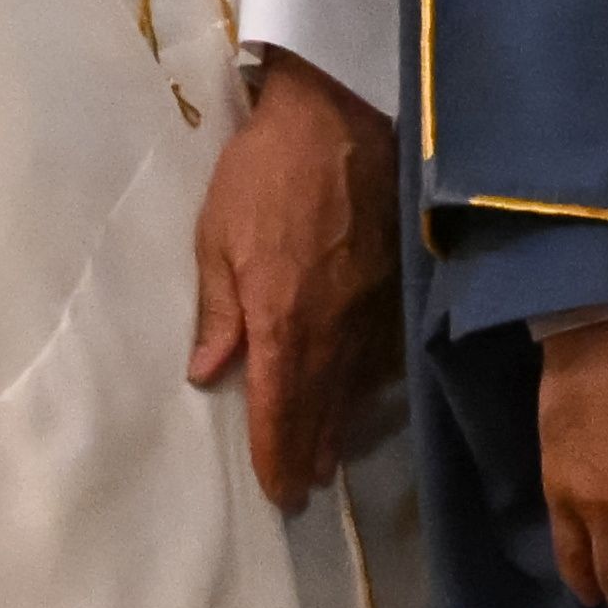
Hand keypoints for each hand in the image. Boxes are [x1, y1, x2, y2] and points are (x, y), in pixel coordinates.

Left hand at [185, 54, 401, 507]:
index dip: (278, 455)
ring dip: (341, 425)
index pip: (281, 408)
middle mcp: (334, 326)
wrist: (339, 113)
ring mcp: (373, 306)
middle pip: (322, 407)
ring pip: (357, 384)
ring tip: (329, 457)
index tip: (278, 494)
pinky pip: (384, 350)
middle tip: (302, 489)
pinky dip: (372, 382)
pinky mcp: (398, 281)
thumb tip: (209, 373)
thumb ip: (218, 310)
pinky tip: (366, 394)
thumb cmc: (264, 172)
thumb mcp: (217, 236)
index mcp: (283, 319)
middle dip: (309, 451)